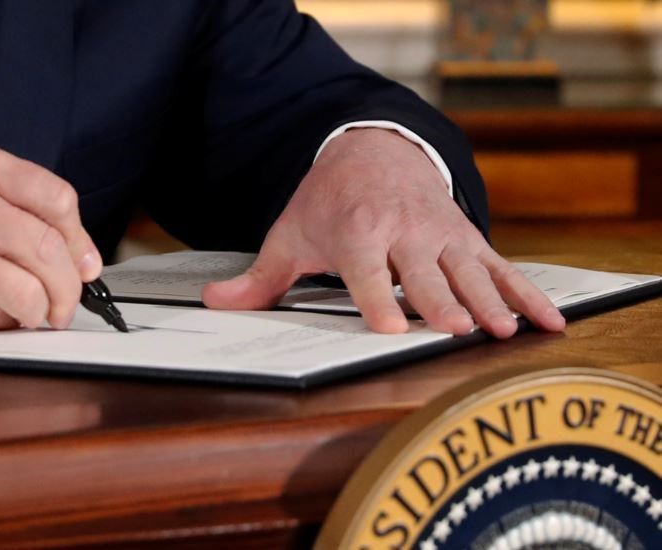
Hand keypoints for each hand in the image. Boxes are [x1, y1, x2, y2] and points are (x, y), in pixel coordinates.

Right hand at [0, 141, 101, 332]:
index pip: (58, 199)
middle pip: (50, 247)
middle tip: (68, 303)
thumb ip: (17, 217)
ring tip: (38, 314)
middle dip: (70, 287)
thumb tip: (80, 263)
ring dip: (45, 310)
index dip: (80, 240)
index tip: (86, 265)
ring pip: (30, 287)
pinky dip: (7, 322)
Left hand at [203, 128, 564, 337]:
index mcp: (357, 232)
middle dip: (442, 303)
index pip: (366, 271)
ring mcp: (441, 235)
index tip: (394, 330)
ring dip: (489, 301)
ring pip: (469, 271)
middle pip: (424, 274)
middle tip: (459, 331)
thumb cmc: (328, 203)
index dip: (378, 300)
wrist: (374, 150)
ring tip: (507, 331)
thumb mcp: (290, 233)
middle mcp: (403, 232)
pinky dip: (527, 294)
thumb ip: (261, 277)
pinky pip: (502, 268)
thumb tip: (215, 303)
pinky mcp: (468, 239)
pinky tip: (549, 322)